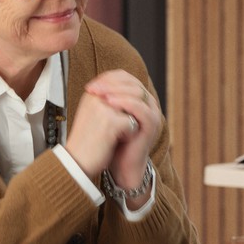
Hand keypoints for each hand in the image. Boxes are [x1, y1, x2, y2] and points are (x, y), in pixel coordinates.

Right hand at [65, 89, 133, 181]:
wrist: (76, 162)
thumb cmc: (86, 142)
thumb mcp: (93, 115)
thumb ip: (107, 102)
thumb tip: (129, 94)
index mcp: (91, 95)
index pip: (118, 84)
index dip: (124, 102)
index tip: (114, 120)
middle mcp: (96, 98)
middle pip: (128, 99)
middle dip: (126, 115)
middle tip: (110, 130)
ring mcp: (103, 109)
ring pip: (132, 112)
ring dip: (127, 125)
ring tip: (111, 136)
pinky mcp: (112, 122)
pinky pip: (133, 125)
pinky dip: (127, 136)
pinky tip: (112, 142)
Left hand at [82, 71, 160, 191]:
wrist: (122, 165)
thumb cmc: (113, 141)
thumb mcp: (108, 117)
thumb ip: (106, 101)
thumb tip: (92, 84)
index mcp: (139, 99)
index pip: (126, 79)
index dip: (108, 78)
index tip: (90, 85)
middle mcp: (148, 104)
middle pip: (132, 83)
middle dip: (110, 83)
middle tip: (93, 88)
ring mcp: (152, 113)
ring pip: (137, 93)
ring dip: (116, 91)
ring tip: (99, 94)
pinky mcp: (152, 125)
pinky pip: (140, 108)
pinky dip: (125, 103)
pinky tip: (109, 103)